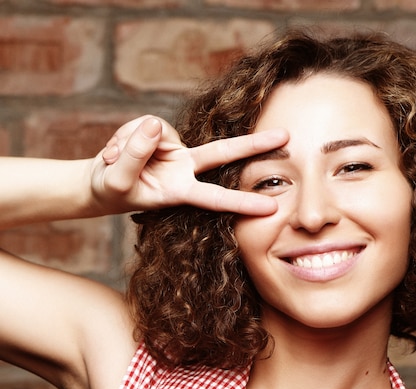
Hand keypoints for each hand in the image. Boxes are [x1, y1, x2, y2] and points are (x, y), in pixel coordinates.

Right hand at [87, 115, 288, 216]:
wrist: (99, 184)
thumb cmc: (111, 190)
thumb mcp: (116, 180)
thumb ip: (133, 154)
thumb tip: (156, 125)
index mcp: (179, 192)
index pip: (216, 197)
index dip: (243, 202)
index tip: (272, 207)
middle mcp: (184, 171)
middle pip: (223, 152)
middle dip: (254, 145)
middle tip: (286, 136)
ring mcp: (175, 151)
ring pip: (159, 130)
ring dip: (128, 142)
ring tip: (110, 159)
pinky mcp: (162, 135)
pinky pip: (146, 124)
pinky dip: (126, 135)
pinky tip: (114, 149)